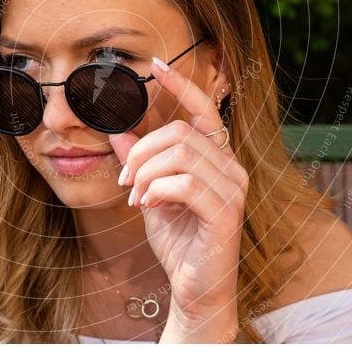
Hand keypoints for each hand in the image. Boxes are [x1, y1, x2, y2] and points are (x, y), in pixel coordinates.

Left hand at [108, 56, 247, 340]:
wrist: (192, 287)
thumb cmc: (178, 241)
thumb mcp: (150, 194)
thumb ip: (140, 162)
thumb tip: (118, 129)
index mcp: (217, 158)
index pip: (203, 110)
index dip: (181, 85)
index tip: (156, 64)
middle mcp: (231, 167)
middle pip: (180, 132)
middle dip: (142, 152)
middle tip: (125, 180)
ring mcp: (233, 188)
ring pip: (180, 154)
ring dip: (145, 173)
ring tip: (136, 196)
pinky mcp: (226, 211)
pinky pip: (185, 183)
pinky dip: (157, 190)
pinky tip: (148, 206)